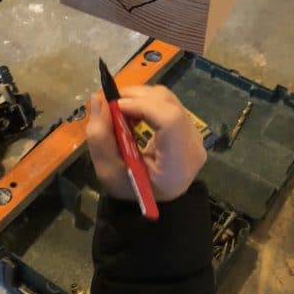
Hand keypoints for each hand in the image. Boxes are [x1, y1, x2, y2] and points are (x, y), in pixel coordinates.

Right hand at [87, 85, 206, 203]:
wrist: (152, 196)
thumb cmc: (130, 188)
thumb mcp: (108, 170)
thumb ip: (100, 136)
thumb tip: (98, 99)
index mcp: (177, 165)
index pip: (170, 121)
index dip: (142, 106)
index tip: (115, 107)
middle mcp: (193, 147)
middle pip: (168, 105)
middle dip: (137, 97)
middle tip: (112, 106)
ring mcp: (195, 136)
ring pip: (168, 99)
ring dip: (141, 97)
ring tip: (121, 110)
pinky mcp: (190, 128)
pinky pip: (169, 104)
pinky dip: (148, 102)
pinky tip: (134, 113)